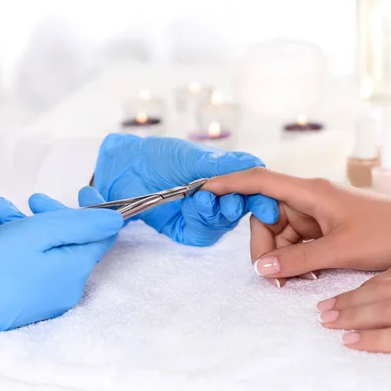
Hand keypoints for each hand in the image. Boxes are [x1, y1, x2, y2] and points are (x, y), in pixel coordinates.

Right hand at [0, 192, 122, 341]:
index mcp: (76, 270)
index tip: (82, 191)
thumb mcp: (41, 233)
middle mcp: (66, 287)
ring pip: (45, 249)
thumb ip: (83, 224)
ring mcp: (45, 296)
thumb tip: (117, 219)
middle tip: (32, 199)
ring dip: (25, 224)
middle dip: (50, 214)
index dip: (95, 209)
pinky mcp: (24, 299)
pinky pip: (29, 264)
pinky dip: (14, 243)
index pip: (102, 235)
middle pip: (70, 240)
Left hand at [92, 134, 277, 245]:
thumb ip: (221, 164)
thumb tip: (254, 164)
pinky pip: (203, 234)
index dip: (261, 199)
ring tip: (201, 199)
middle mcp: (217, 197)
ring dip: (216, 212)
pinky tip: (192, 207)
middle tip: (228, 201)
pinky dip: (201, 222)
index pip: (250, 190)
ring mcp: (202, 215)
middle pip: (240, 210)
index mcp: (225, 176)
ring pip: (223, 223)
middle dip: (235, 206)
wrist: (124, 169)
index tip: (266, 205)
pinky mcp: (187, 230)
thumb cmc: (157, 155)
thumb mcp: (190, 155)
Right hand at [203, 168, 390, 285]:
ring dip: (283, 258)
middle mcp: (310, 199)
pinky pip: (299, 242)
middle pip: (266, 216)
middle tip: (275, 276)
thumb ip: (297, 259)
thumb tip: (261, 268)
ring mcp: (318, 214)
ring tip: (301, 280)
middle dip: (264, 246)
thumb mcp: (340, 250)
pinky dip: (297, 259)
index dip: (230, 183)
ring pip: (281, 233)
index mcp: (310, 192)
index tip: (204, 188)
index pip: (260, 181)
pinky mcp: (327, 228)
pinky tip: (309, 275)